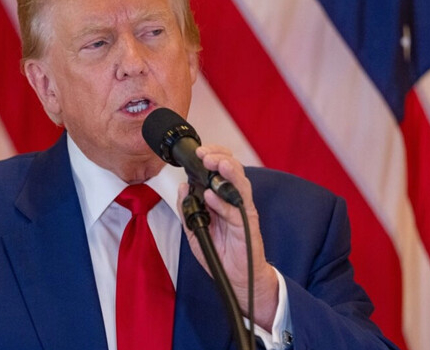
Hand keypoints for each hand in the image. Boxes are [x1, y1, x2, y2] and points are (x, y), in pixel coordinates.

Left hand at [176, 145, 278, 330]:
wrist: (237, 278)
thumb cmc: (221, 253)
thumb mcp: (196, 229)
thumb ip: (187, 209)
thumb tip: (182, 188)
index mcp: (224, 198)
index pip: (221, 168)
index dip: (213, 155)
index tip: (198, 151)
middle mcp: (235, 200)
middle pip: (233, 169)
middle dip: (219, 157)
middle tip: (205, 155)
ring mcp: (243, 212)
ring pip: (240, 184)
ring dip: (227, 172)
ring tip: (214, 164)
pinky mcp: (247, 227)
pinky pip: (236, 212)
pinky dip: (223, 203)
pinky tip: (212, 196)